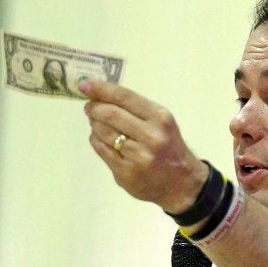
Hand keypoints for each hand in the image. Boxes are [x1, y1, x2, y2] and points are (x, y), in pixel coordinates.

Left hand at [79, 80, 207, 212]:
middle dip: (94, 108)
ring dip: (94, 124)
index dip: (101, 89)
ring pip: (103, 132)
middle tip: (89, 107)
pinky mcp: (126, 172)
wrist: (182, 182)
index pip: (125, 97)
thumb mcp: (162, 123)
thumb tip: (101, 95)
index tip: (85, 84)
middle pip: (110, 114)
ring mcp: (138, 156)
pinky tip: (100, 139)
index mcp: (160, 118)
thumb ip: (136, 110)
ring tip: (96, 123)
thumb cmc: (169, 147)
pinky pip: (102, 150)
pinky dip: (96, 140)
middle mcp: (151, 136)